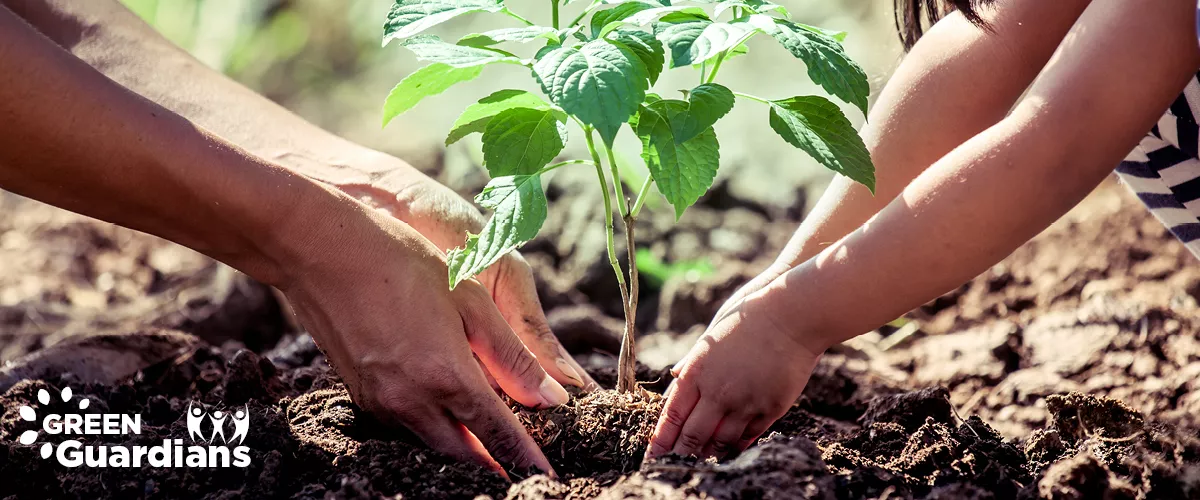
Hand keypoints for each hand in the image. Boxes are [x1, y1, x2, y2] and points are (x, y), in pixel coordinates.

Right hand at [276, 189, 567, 474]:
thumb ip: (513, 357)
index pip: (497, 436)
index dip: (525, 458)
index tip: (546, 474)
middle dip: (494, 460)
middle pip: (464, 453)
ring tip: (491, 437)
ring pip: (433, 443)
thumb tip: (551, 398)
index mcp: (446, 377)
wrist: (322, 251)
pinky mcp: (361, 397)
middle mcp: (411, 402)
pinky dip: (433, 427)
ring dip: (463, 446)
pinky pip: (407, 426)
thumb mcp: (472, 301)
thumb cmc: (403, 263)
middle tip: (521, 457)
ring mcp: (381, 403)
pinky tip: (446, 406)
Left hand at [646, 285, 823, 459]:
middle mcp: (718, 392)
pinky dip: (737, 444)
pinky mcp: (770, 407)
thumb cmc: (746, 319)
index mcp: (697, 372)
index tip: (654, 455)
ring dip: (710, 452)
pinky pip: (749, 435)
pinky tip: (731, 448)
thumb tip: (676, 380)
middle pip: (693, 435)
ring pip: (721, 440)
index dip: (661, 440)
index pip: (672, 415)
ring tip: (702, 459)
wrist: (790, 315)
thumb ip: (692, 363)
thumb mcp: (710, 338)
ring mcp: (745, 402)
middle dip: (681, 453)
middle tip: (675, 464)